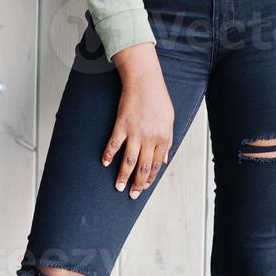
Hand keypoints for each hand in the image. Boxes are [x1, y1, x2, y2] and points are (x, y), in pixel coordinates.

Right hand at [103, 42, 173, 198]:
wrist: (145, 81)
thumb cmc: (158, 99)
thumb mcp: (169, 121)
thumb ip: (167, 142)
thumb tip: (165, 161)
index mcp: (163, 138)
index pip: (157, 164)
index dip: (151, 178)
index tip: (145, 187)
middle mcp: (150, 138)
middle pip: (143, 167)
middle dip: (138, 184)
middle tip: (132, 195)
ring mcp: (135, 132)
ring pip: (129, 161)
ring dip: (123, 176)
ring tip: (118, 186)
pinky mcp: (121, 125)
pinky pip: (114, 144)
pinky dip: (109, 155)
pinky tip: (105, 163)